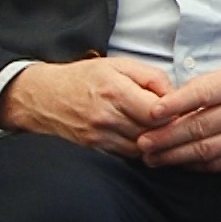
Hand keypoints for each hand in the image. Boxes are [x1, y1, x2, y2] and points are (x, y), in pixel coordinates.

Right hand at [0, 56, 172, 156]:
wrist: (43, 97)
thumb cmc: (84, 78)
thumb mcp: (119, 65)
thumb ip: (151, 77)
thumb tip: (174, 94)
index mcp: (115, 91)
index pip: (157, 112)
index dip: (173, 112)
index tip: (177, 109)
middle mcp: (106, 116)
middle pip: (152, 132)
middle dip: (166, 128)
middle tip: (174, 121)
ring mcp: (98, 136)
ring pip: (141, 148)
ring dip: (154, 141)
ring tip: (158, 130)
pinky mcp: (93, 149)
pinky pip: (126, 156)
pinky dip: (138, 150)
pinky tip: (141, 139)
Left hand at [137, 69, 220, 171]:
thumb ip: (207, 88)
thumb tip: (166, 106)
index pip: (202, 92)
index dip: (174, 104)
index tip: (150, 114)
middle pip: (199, 126)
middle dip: (165, 137)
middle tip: (142, 143)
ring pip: (205, 150)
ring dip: (173, 156)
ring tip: (152, 158)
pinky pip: (217, 164)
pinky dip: (194, 166)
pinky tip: (178, 164)